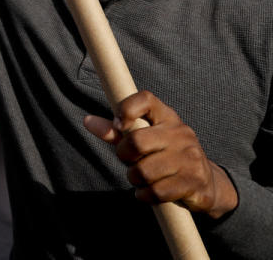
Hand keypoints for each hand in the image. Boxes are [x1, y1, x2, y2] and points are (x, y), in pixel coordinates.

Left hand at [84, 90, 237, 218]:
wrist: (206, 183)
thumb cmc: (165, 155)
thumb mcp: (143, 138)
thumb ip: (115, 131)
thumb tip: (87, 121)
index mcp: (167, 116)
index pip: (145, 99)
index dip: (125, 109)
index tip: (118, 125)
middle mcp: (181, 133)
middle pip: (136, 141)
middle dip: (124, 156)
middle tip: (128, 161)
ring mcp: (190, 157)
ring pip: (144, 171)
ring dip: (134, 179)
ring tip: (139, 178)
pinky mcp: (194, 181)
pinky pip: (156, 192)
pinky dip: (144, 195)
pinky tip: (147, 192)